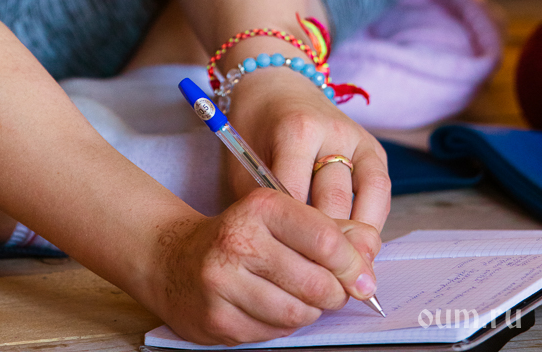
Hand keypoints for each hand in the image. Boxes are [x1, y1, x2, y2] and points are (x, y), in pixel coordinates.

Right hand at [150, 188, 379, 345]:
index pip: (325, 239)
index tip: (363, 278)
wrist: (172, 258)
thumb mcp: (278, 216)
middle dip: (334, 293)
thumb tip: (368, 251)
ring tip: (300, 297)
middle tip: (333, 291)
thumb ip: (328, 229)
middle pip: (316, 283)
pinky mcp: (217, 319)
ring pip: (297, 314)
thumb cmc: (237, 235)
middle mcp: (239, 241)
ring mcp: (224, 283)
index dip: (352, 264)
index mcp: (261, 207)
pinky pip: (272, 334)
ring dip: (309, 311)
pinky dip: (282, 326)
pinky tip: (271, 307)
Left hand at [224, 68, 389, 265]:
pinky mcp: (372, 146)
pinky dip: (373, 221)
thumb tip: (283, 259)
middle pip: (333, 203)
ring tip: (351, 282)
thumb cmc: (254, 128)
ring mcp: (356, 137)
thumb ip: (264, 206)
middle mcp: (331, 131)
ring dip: (357, 242)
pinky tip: (363, 249)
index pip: (298, 197)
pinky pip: (379, 191)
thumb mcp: (244, 162)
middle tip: (326, 294)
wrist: (275, 83)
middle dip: (329, 251)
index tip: (293, 279)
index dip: (296, 242)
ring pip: (363, 200)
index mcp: (294, 131)